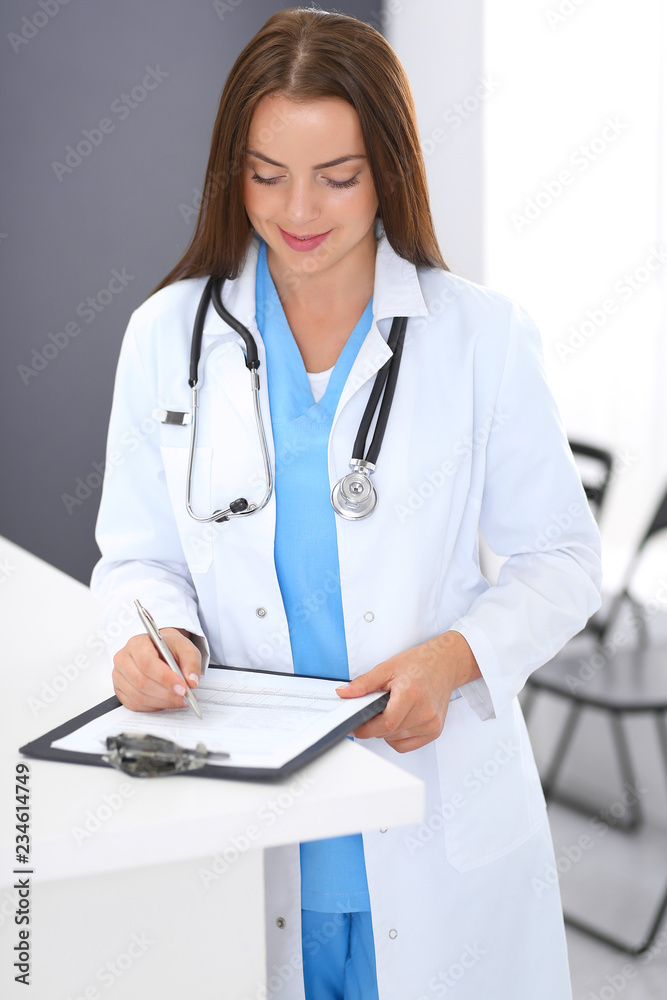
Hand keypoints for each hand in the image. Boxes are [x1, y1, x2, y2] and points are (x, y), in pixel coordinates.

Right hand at [112, 628, 200, 712]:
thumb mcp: (186, 648)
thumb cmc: (170, 648)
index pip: (147, 663)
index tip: (183, 688)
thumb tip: (192, 681)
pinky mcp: (120, 690)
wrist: (160, 650)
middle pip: (141, 681)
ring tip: (180, 701)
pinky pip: (135, 705)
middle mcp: (123, 659)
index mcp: (137, 643)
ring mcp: (119, 676)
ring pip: (138, 696)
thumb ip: (191, 662)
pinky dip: (153, 707)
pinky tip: (167, 702)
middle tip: (185, 698)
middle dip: (166, 694)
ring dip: (162, 702)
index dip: (165, 678)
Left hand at [335, 631, 480, 752]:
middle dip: (374, 725)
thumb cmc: (418, 664)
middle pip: (389, 732)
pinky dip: (397, 736)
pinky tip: (400, 719)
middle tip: (375, 709)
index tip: (355, 724)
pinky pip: (407, 745)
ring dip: (386, 730)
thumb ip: (364, 683)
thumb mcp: (387, 668)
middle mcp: (425, 712)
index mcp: (412, 694)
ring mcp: (432, 723)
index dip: (366, 727)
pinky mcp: (435, 731)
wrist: (444, 663)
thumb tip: (343, 693)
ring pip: (395, 740)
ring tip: (392, 709)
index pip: (385, 724)